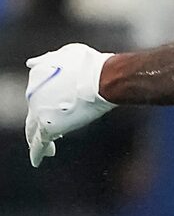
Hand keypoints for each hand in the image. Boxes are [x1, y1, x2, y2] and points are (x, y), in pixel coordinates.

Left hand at [25, 44, 113, 166]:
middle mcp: (32, 94)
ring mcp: (38, 111)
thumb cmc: (90, 65)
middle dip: (39, 123)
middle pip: (33, 113)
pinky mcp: (48, 127)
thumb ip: (46, 60)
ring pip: (33, 131)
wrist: (100, 79)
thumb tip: (30, 62)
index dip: (46, 103)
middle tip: (47, 133)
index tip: (56, 108)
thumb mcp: (66, 53)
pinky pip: (39, 144)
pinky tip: (37, 161)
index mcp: (36, 75)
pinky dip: (37, 153)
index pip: (38, 94)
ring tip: (46, 150)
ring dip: (37, 140)